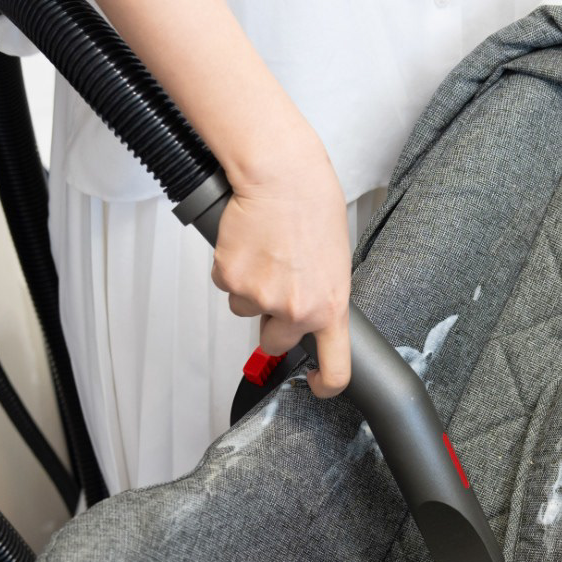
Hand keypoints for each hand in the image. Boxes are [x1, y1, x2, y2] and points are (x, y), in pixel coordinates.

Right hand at [210, 131, 351, 397]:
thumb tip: (309, 316)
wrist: (282, 177)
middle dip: (271, 321)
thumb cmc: (312, 209)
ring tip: (266, 252)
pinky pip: (225, 284)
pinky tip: (248, 244)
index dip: (324, 384)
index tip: (315, 382)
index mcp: (330, 308)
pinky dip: (232, 267)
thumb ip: (322, 298)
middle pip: (273, 343)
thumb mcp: (334, 263)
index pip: (336, 369)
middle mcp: (296, 310)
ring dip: (251, 287)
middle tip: (277, 285)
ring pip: (245, 309)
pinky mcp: (230, 279)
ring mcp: (261, 297)